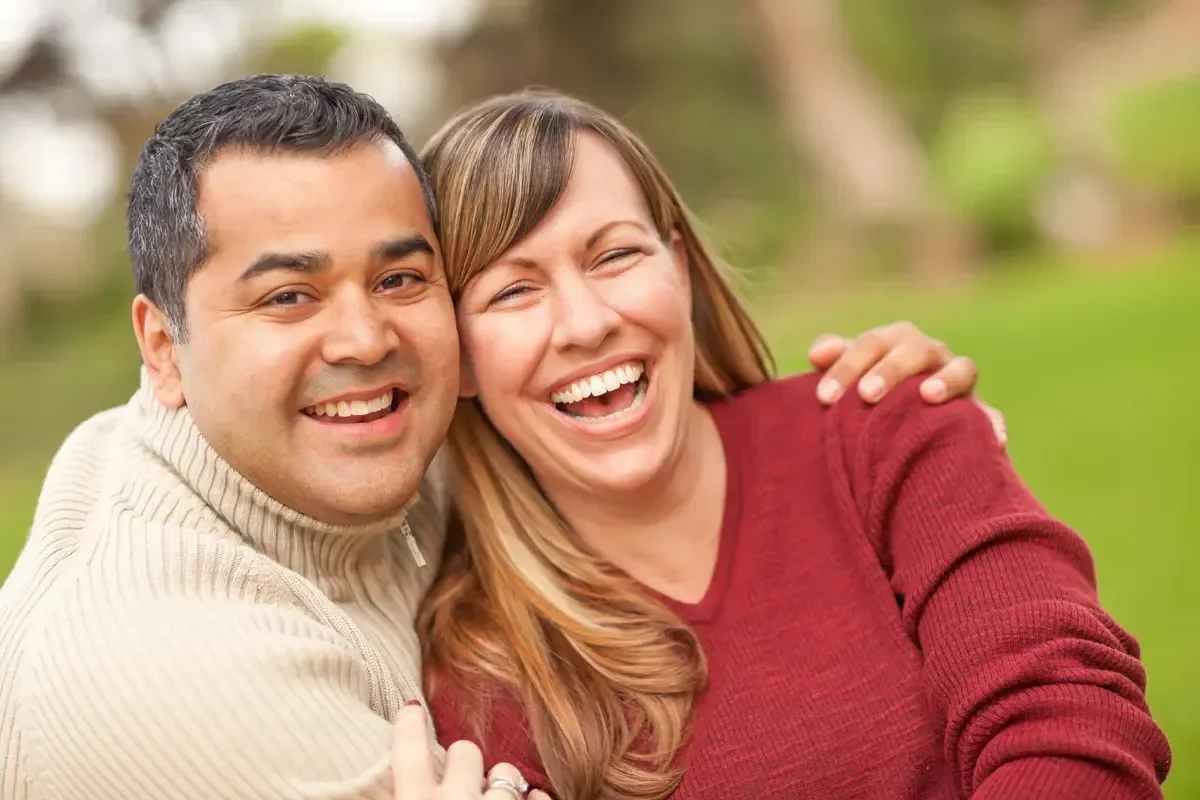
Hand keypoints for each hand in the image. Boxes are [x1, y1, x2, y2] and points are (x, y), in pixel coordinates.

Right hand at [391, 702, 549, 799]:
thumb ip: (396, 797)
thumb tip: (385, 787)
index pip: (409, 752)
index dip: (410, 726)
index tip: (413, 708)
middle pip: (465, 752)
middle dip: (463, 758)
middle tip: (460, 774)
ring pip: (506, 774)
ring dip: (500, 781)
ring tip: (495, 792)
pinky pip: (539, 798)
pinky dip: (536, 797)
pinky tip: (534, 797)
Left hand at [808, 321, 1006, 448]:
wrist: (900, 423)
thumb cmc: (865, 394)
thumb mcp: (848, 375)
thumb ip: (834, 359)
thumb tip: (816, 354)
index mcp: (894, 342)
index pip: (870, 344)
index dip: (846, 367)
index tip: (823, 398)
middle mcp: (929, 353)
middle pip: (914, 350)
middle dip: (890, 370)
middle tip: (866, 394)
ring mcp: (958, 379)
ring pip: (962, 369)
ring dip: (947, 380)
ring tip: (928, 396)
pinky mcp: (978, 410)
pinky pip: (990, 413)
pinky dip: (992, 422)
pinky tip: (992, 438)